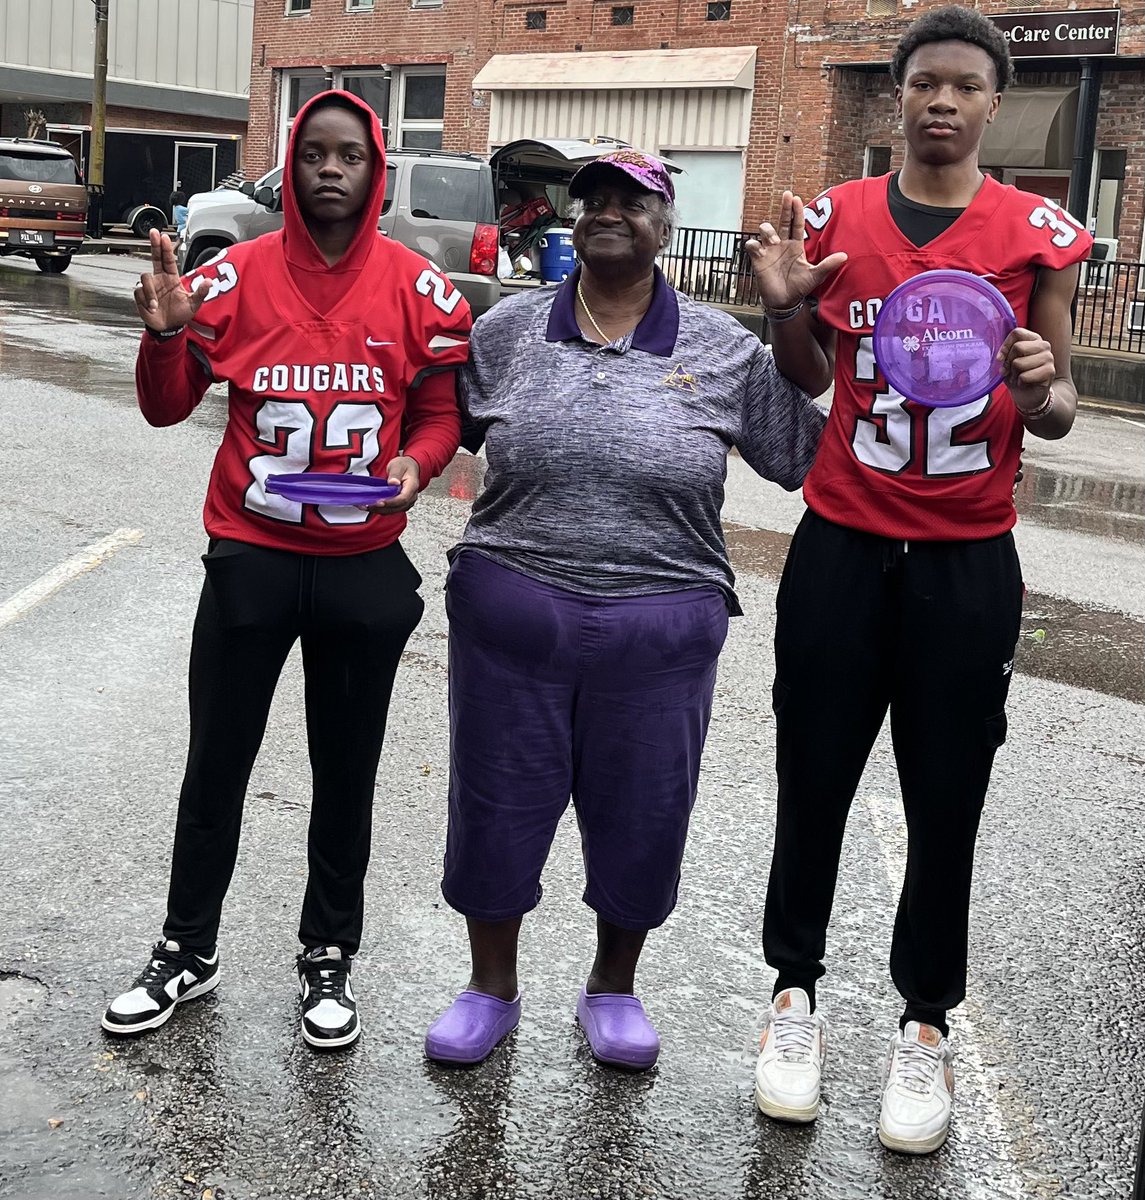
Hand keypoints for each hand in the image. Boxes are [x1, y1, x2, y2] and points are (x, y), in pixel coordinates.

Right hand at [134, 228, 209, 331]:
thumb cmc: (180, 314)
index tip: (164, 237)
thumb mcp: (193, 304)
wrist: (168, 328)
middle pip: (155, 257)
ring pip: (145, 277)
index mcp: (172, 278)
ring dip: (150, 291)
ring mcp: (149, 286)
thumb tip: (209, 282)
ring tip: (155, 304)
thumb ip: (201, 293)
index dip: (166, 248)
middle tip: (154, 232)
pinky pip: (139, 291)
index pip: (168, 259)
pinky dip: (145, 300)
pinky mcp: (140, 295)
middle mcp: (160, 278)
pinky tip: (150, 308)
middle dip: (154, 245)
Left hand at [359, 455, 420, 512]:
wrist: (409, 467)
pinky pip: (391, 509)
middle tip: (368, 505)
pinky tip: (371, 506)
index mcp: (412, 487)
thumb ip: (395, 474)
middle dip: (382, 508)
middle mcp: (411, 497)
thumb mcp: (398, 465)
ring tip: (367, 506)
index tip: (379, 502)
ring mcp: (407, 502)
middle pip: (397, 507)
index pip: (403, 499)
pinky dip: (381, 509)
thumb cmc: (404, 465)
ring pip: (393, 510)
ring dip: (380, 510)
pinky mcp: (400, 504)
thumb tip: (393, 483)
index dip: (390, 502)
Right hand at [744, 191, 847, 309]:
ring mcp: (769, 251)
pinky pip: (752, 246)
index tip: (796, 198)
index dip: (796, 211)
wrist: (783, 302)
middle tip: (787, 195)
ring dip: (768, 231)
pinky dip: (753, 244)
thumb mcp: (815, 276)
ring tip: (772, 240)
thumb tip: (844, 256)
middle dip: (785, 208)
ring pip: (766, 230)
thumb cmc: (798, 287)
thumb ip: (828, 265)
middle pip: (783, 221)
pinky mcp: (758, 259)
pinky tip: (758, 248)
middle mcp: (782, 245)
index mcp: (795, 246)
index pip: (796, 224)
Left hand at [997, 327, 1053, 412]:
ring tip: (1017, 378)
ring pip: (1019, 363)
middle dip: (1008, 362)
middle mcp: (1043, 345)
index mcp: (1033, 339)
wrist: (1029, 395)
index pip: (1017, 333)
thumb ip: (1006, 353)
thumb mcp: (1008, 362)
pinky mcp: (1050, 371)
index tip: (1000, 358)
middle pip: (1018, 347)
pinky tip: (1024, 383)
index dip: (1005, 346)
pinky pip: (1024, 376)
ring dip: (1014, 374)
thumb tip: (1000, 357)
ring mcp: (1048, 357)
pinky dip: (1019, 382)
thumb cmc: (1017, 375)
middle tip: (1009, 371)